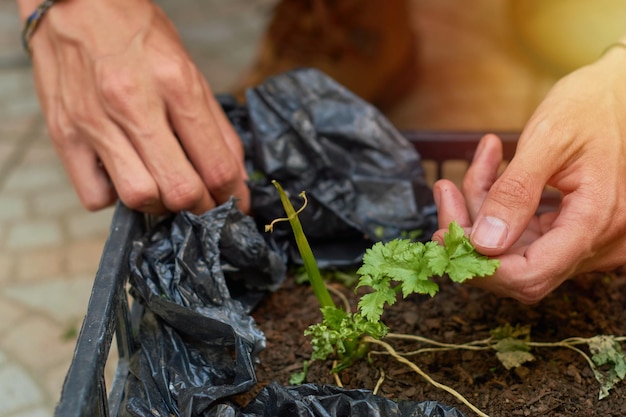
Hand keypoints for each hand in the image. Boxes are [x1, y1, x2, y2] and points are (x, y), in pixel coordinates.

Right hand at [23, 0, 248, 213]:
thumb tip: (234, 176)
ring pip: (139, 197)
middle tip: (205, 204)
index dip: (233, 196)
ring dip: (161, 205)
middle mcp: (133, 103)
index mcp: (175, 84)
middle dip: (202, 208)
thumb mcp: (189, 69)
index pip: (216, 164)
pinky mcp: (64, 134)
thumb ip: (215, 125)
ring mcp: (94, 121)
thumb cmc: (137, 36)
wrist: (73, 3)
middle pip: (180, 189)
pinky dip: (115, 197)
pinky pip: (95, 196)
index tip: (236, 204)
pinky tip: (124, 175)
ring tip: (164, 188)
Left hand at [432, 46, 625, 302]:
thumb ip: (515, 193)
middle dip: (473, 234)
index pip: (531, 274)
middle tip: (446, 191)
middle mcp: (597, 240)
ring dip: (482, 212)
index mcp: (597, 220)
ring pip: (515, 247)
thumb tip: (483, 243)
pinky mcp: (571, 228)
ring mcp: (585, 238)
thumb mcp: (548, 140)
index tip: (444, 235)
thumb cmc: (591, 106)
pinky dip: (499, 205)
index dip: (481, 266)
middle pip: (517, 267)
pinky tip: (489, 167)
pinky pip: (525, 231)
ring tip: (476, 162)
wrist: (618, 92)